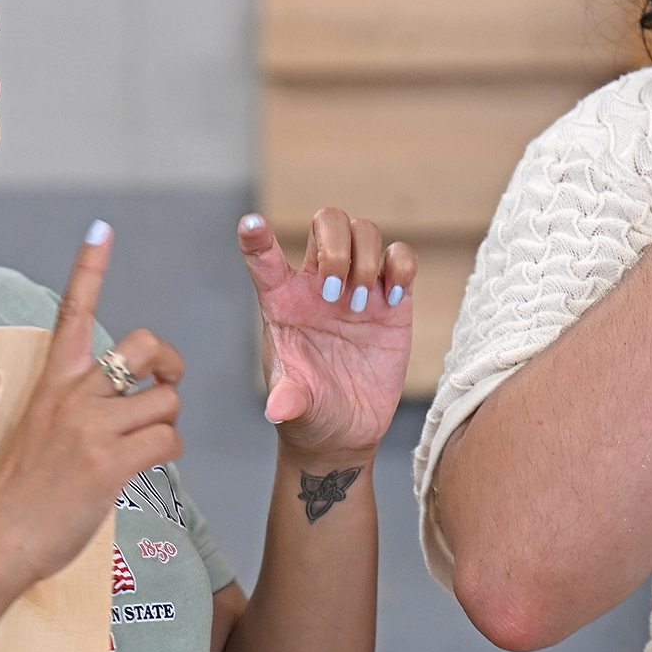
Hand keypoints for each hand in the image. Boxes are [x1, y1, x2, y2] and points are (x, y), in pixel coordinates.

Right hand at [0, 224, 184, 587]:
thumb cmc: (21, 491)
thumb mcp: (40, 429)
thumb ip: (77, 405)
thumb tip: (126, 399)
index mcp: (51, 383)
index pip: (72, 312)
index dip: (89, 268)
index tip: (101, 228)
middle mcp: (71, 396)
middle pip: (145, 345)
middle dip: (170, 362)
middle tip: (166, 384)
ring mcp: (90, 428)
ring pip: (166, 400)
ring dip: (167, 423)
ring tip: (142, 446)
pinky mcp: (110, 463)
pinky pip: (169, 440)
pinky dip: (168, 454)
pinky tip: (144, 468)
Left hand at [239, 209, 413, 461]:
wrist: (347, 429)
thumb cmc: (310, 411)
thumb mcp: (295, 409)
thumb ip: (288, 401)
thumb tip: (278, 408)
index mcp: (283, 301)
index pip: (264, 257)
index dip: (256, 236)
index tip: (249, 225)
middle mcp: (319, 284)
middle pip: (326, 222)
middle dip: (335, 247)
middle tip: (337, 295)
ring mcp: (358, 286)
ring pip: (364, 230)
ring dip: (365, 260)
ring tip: (360, 306)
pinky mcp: (394, 300)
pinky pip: (401, 256)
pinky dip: (402, 266)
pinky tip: (393, 298)